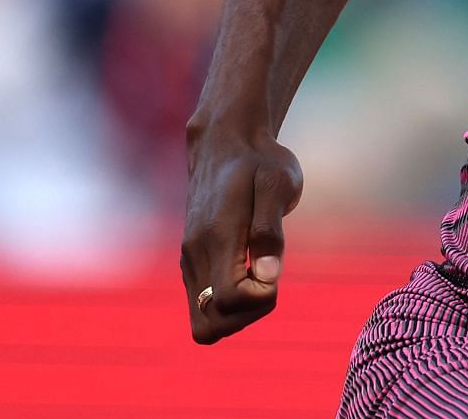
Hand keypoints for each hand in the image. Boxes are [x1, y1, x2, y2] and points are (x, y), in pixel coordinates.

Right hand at [181, 126, 303, 342]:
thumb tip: (268, 276)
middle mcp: (195, 256)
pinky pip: (203, 306)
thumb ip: (270, 229)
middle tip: (268, 280)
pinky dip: (228, 304)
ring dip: (237, 313)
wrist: (226, 143)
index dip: (260, 298)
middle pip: (210, 324)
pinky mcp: (191, 263)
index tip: (274, 269)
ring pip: (204, 322)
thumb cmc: (259, 162)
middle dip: (247, 315)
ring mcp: (190, 262)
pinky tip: (249, 272)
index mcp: (216, 237)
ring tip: (260, 274)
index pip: (228, 300)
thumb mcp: (278, 183)